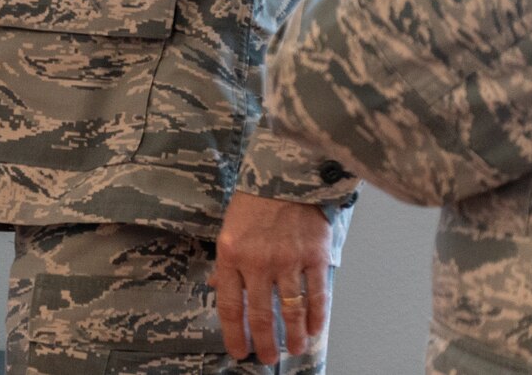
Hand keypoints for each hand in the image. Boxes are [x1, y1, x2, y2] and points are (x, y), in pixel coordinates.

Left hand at [212, 193, 332, 364]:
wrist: (285, 174)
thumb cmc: (253, 202)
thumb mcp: (228, 230)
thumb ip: (225, 262)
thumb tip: (214, 288)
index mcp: (230, 254)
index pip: (229, 305)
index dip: (234, 333)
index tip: (239, 351)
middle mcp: (258, 261)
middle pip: (260, 314)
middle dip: (264, 342)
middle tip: (269, 358)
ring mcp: (288, 260)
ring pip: (291, 309)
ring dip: (293, 336)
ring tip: (293, 349)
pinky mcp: (314, 256)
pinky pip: (316, 294)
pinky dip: (317, 317)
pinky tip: (314, 330)